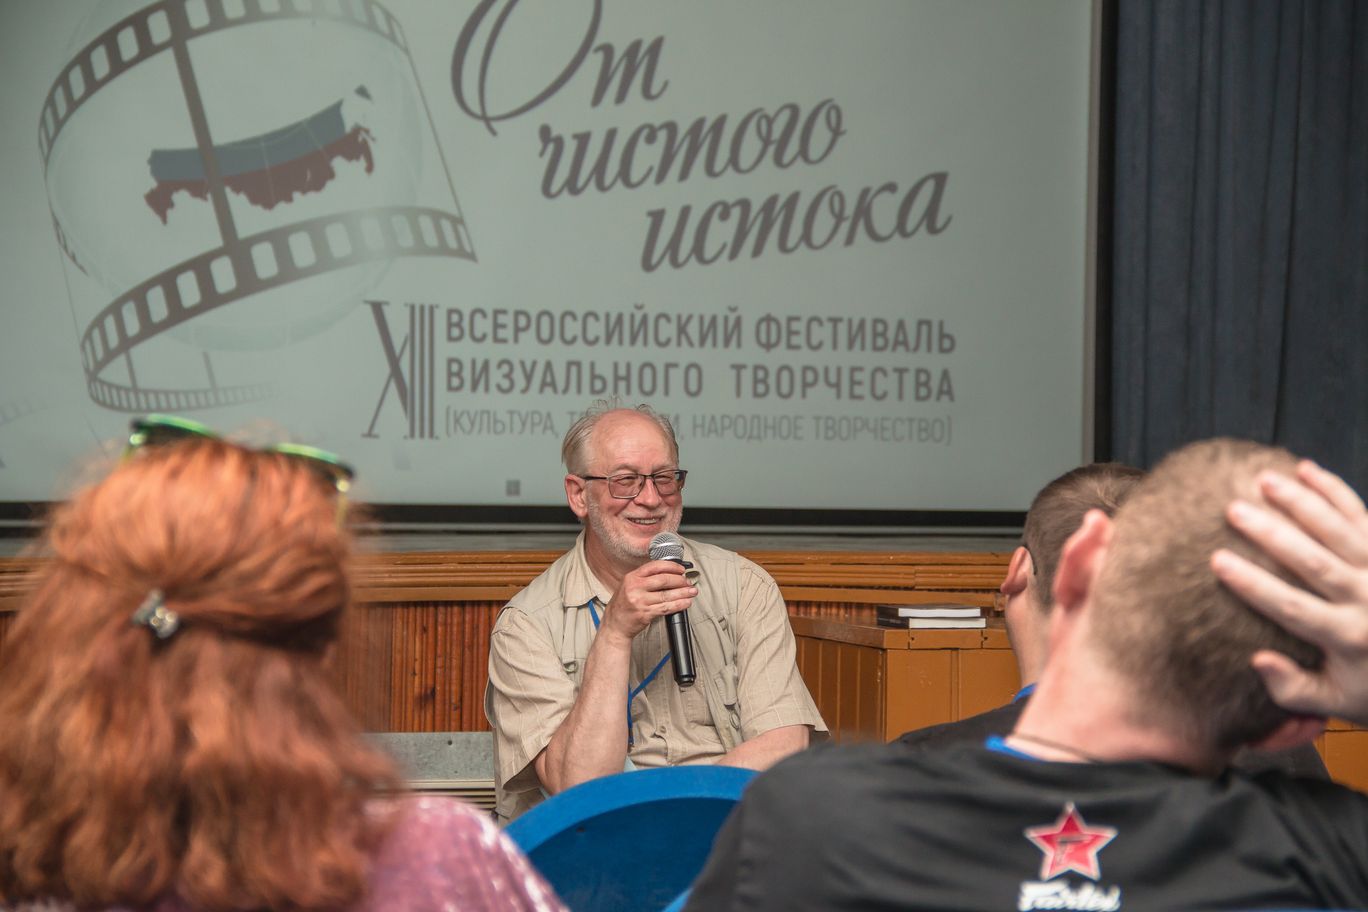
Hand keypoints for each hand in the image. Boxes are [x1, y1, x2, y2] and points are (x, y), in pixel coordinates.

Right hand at [599, 560, 697, 643]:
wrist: (615, 624)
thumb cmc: (623, 605)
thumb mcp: (628, 585)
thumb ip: (645, 578)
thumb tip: (668, 573)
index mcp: (632, 577)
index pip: (655, 566)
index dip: (671, 566)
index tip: (681, 569)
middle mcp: (635, 587)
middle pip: (664, 580)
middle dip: (680, 580)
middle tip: (688, 582)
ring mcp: (640, 601)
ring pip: (667, 595)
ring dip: (683, 593)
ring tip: (692, 591)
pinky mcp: (646, 613)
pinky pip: (666, 608)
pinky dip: (679, 605)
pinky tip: (686, 603)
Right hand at [1212, 460, 1367, 725]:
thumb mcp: (1334, 702)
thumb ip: (1292, 688)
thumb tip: (1258, 659)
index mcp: (1348, 638)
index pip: (1291, 606)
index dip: (1252, 583)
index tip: (1217, 560)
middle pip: (1314, 561)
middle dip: (1272, 533)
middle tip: (1234, 509)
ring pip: (1339, 531)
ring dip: (1302, 502)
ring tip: (1264, 480)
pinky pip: (1362, 516)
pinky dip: (1336, 491)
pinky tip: (1307, 469)